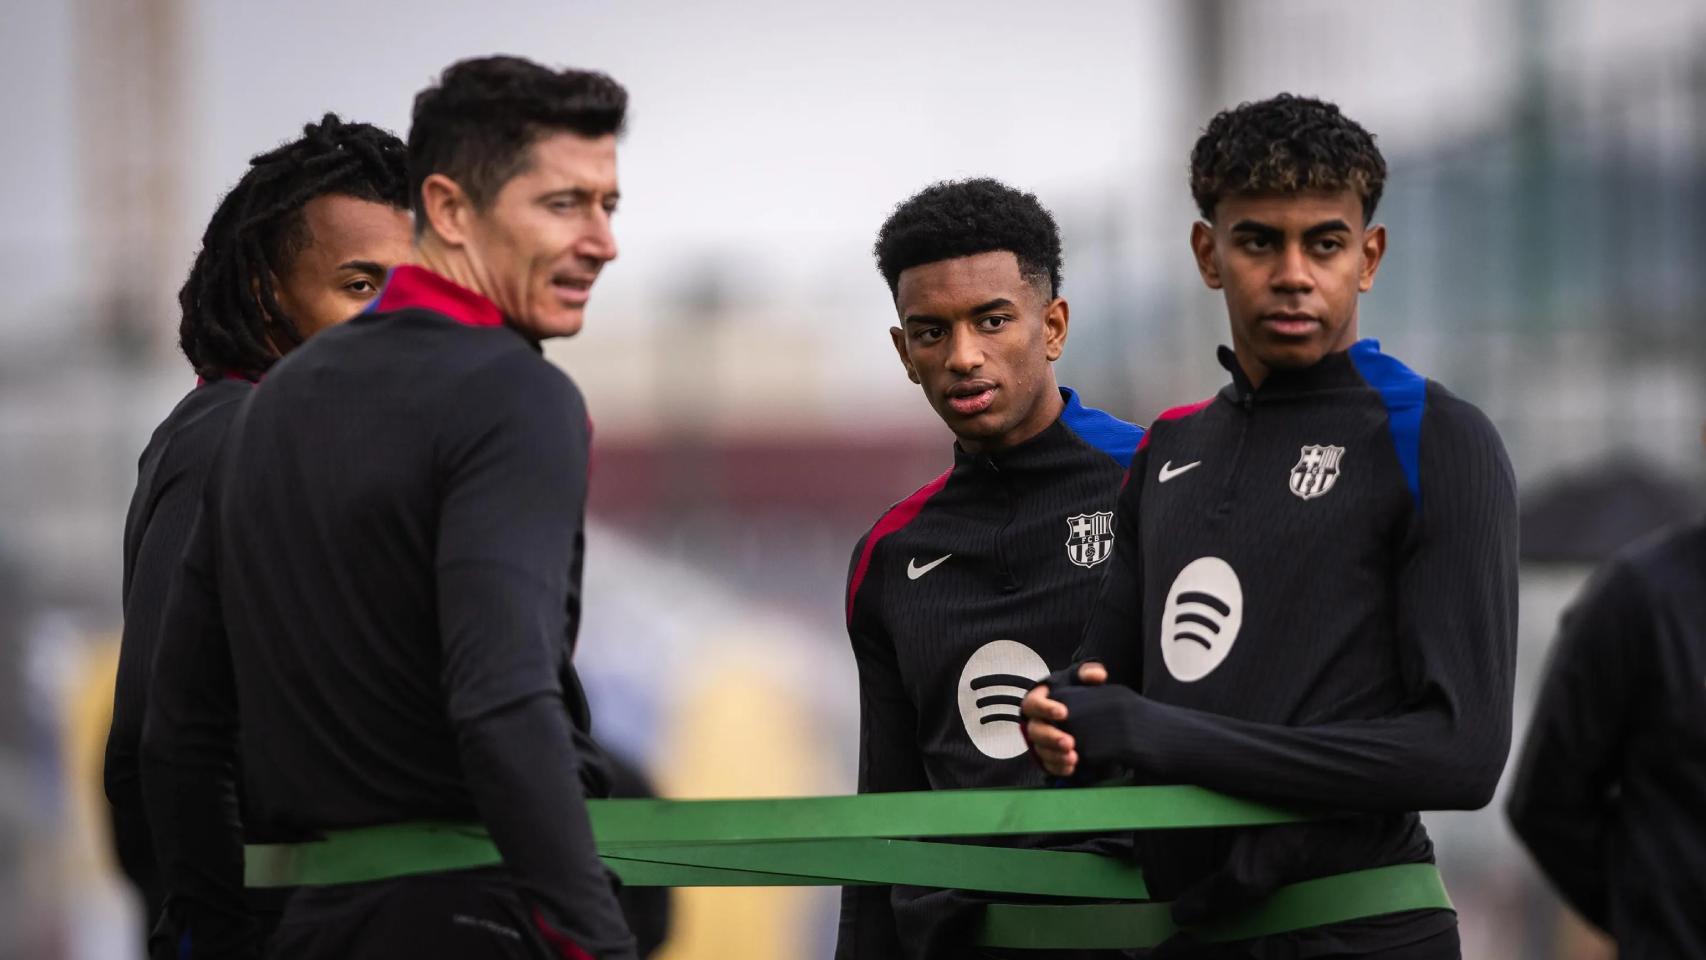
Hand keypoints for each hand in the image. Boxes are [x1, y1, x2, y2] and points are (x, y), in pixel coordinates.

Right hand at [1020, 662, 1106, 776]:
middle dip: (1051, 738)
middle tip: (1069, 743)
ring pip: (1041, 750)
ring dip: (1055, 756)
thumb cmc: (1075, 690)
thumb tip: (1098, 676)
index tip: (1063, 713)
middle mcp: (1035, 721)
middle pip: (1036, 731)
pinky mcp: (1047, 755)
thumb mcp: (1080, 677)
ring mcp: (1040, 740)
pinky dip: (1058, 767)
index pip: (1034, 704)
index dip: (1045, 709)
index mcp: (1038, 700)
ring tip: (1073, 758)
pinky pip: (1048, 764)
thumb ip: (1087, 672)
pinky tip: (1071, 768)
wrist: (1080, 708)